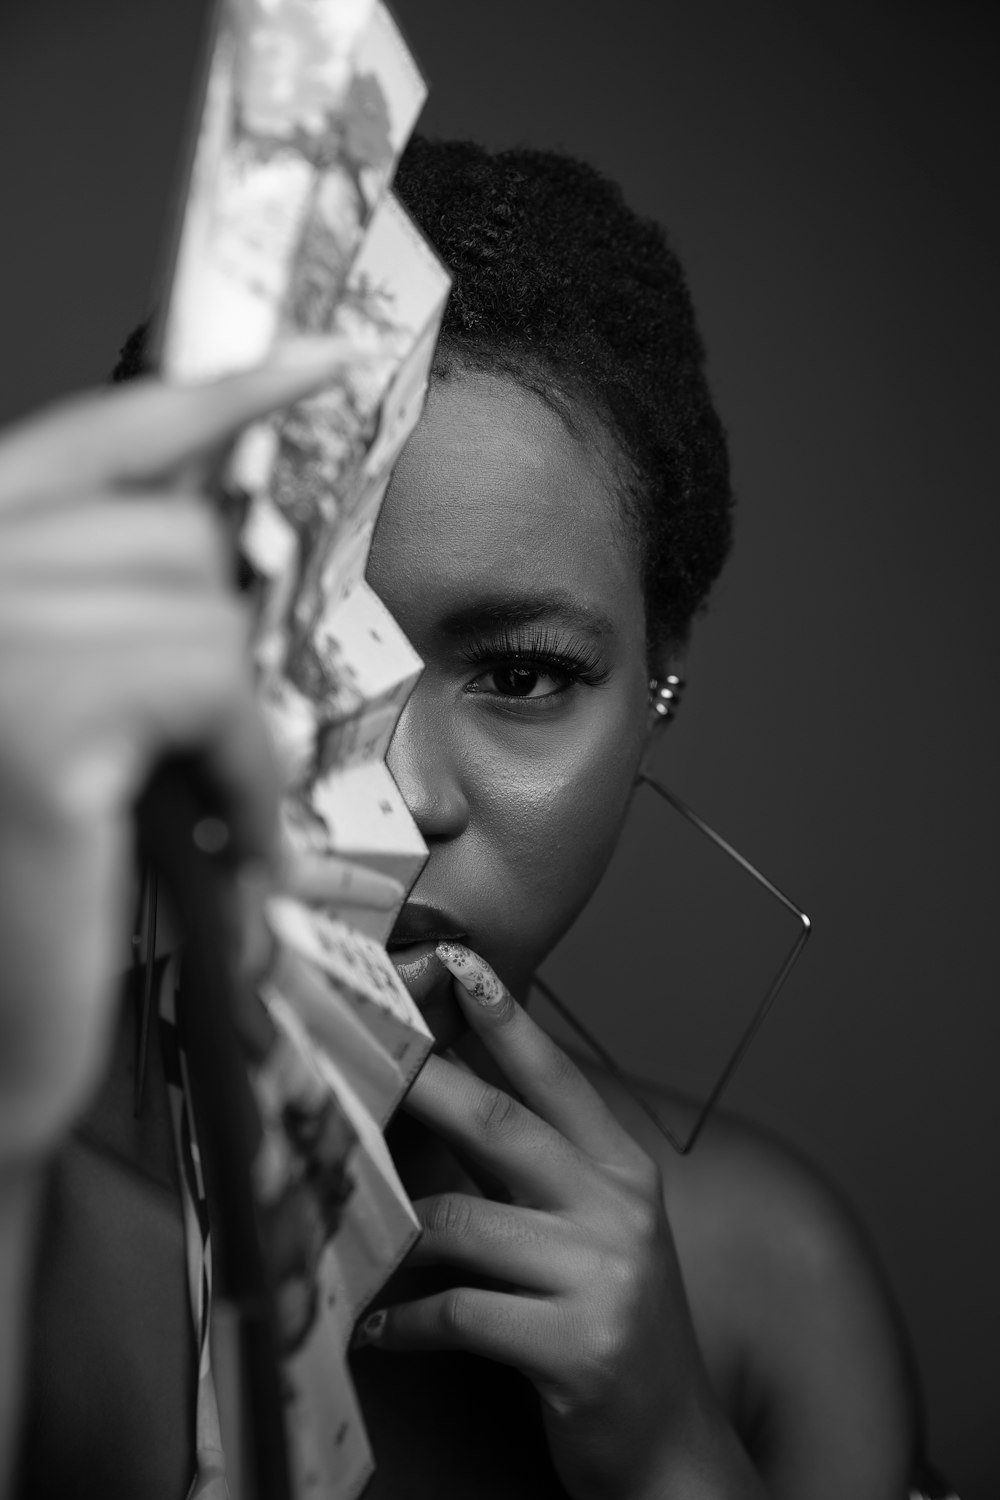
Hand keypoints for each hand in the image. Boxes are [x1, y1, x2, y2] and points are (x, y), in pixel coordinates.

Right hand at [0, 341, 361, 1165]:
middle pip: (171, 534)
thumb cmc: (18, 889)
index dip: (221, 391)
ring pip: (202, 611)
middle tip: (186, 761)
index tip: (327, 360)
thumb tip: (216, 547)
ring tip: (186, 816)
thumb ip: (109, 615)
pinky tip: (220, 850)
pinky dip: (241, 777)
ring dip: (224, 726)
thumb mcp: (66, 713)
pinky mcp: (39, 718)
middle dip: (210, 651)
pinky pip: (214, 693)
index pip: (99, 432)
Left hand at [356, 944, 760, 1499]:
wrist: (673, 1446)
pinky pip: (457, 1315)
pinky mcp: (575, 1347)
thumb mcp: (599, 1235)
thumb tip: (452, 1107)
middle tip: (363, 1056)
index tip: (461, 964)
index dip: (505, 1017)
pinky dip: (403, 1323)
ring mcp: (602, 1277)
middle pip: (499, 1126)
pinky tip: (375, 1327)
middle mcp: (619, 1210)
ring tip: (347, 1234)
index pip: (557, 1077)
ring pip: (460, 1226)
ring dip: (390, 1235)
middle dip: (421, 1084)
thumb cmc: (618, 1327)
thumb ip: (538, 1173)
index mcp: (625, 1171)